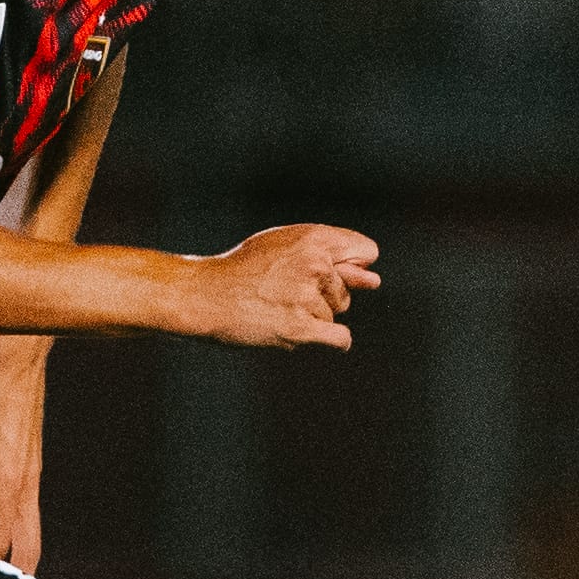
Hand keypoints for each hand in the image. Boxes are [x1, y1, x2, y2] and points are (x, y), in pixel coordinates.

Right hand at [178, 224, 380, 350]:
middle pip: (348, 292)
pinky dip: (330, 341)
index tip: (327, 274)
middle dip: (326, 297)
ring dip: (312, 319)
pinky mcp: (299, 328)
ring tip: (275, 308)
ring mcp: (307, 297)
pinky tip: (304, 333)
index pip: (366, 252)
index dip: (351, 266)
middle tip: (286, 293)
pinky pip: (338, 338)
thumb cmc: (243, 270)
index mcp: (314, 237)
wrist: (203, 294)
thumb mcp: (284, 246)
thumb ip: (331, 257)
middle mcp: (315, 264)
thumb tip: (375, 281)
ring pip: (334, 315)